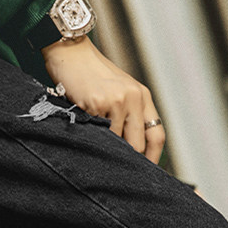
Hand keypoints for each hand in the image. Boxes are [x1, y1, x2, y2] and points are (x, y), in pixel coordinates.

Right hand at [41, 37, 165, 163]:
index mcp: (142, 96)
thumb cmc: (93, 76)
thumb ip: (131, 116)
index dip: (153, 159)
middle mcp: (133, 98)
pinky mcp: (96, 103)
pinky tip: (85, 122)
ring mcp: (116, 101)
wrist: (71, 53)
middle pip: (138, 145)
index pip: (157, 136)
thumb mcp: (120, 91)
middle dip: (127, 158)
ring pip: (117, 142)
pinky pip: (98, 133)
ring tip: (95, 135)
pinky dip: (92, 135)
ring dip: (107, 146)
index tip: (145, 173)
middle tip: (117, 166)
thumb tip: (133, 152)